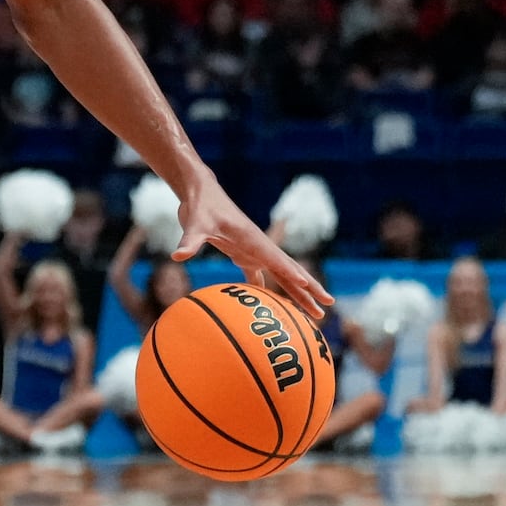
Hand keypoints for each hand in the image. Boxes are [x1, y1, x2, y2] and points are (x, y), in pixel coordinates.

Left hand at [172, 176, 333, 318]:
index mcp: (251, 239)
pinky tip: (273, 305)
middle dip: (308, 288)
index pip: (275, 259)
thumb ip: (189, 241)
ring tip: (313, 312)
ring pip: (279, 275)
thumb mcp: (194, 223)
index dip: (291, 272)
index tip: (307, 286)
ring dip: (296, 293)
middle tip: (328, 306)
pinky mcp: (241, 252)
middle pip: (289, 270)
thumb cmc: (200, 206)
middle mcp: (257, 246)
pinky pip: (259, 275)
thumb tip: (178, 256)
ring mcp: (251, 250)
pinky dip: (267, 290)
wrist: (200, 192)